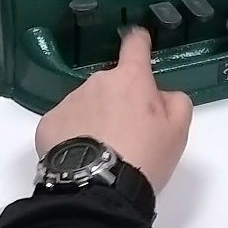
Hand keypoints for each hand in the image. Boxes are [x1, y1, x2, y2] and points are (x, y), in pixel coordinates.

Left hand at [36, 28, 192, 194]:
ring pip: (88, 105)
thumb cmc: (144, 156)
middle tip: (130, 134)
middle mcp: (97, 82)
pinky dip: (74, 136)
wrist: (99, 188)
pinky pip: (66, 124)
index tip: (138, 40)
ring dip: (96, 120)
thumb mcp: (178, 130)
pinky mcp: (48, 124)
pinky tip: (85, 157)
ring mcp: (69, 102)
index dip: (139, 42)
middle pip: (112, 85)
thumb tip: (162, 95)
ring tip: (106, 152)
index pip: (135, 46)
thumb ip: (177, 102)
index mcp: (131, 79)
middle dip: (120, 101)